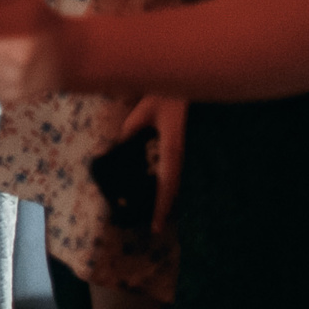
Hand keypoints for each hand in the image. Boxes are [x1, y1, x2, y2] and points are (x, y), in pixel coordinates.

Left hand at [118, 93, 187, 236]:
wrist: (187, 80)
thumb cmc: (165, 94)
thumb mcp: (143, 112)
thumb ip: (132, 131)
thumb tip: (120, 148)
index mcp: (172, 149)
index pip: (166, 185)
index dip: (161, 207)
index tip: (157, 227)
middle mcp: (181, 154)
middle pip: (174, 189)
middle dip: (165, 208)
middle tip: (156, 227)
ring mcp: (186, 151)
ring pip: (177, 181)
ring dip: (168, 196)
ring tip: (158, 213)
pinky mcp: (184, 146)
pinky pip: (177, 169)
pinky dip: (170, 182)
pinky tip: (163, 187)